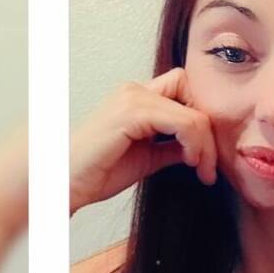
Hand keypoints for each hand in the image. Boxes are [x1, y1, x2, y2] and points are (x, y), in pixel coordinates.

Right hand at [70, 68, 217, 214]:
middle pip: (194, 93)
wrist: (64, 182)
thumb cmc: (97, 171)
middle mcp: (136, 90)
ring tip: (202, 170)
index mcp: (137, 97)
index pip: (186, 90)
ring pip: (194, 112)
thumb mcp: (147, 157)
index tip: (205, 158)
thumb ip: (173, 147)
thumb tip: (201, 149)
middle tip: (209, 166)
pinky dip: (194, 144)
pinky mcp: (133, 112)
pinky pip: (183, 122)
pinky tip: (191, 163)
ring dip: (205, 144)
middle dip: (209, 131)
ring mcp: (134, 98)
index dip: (201, 120)